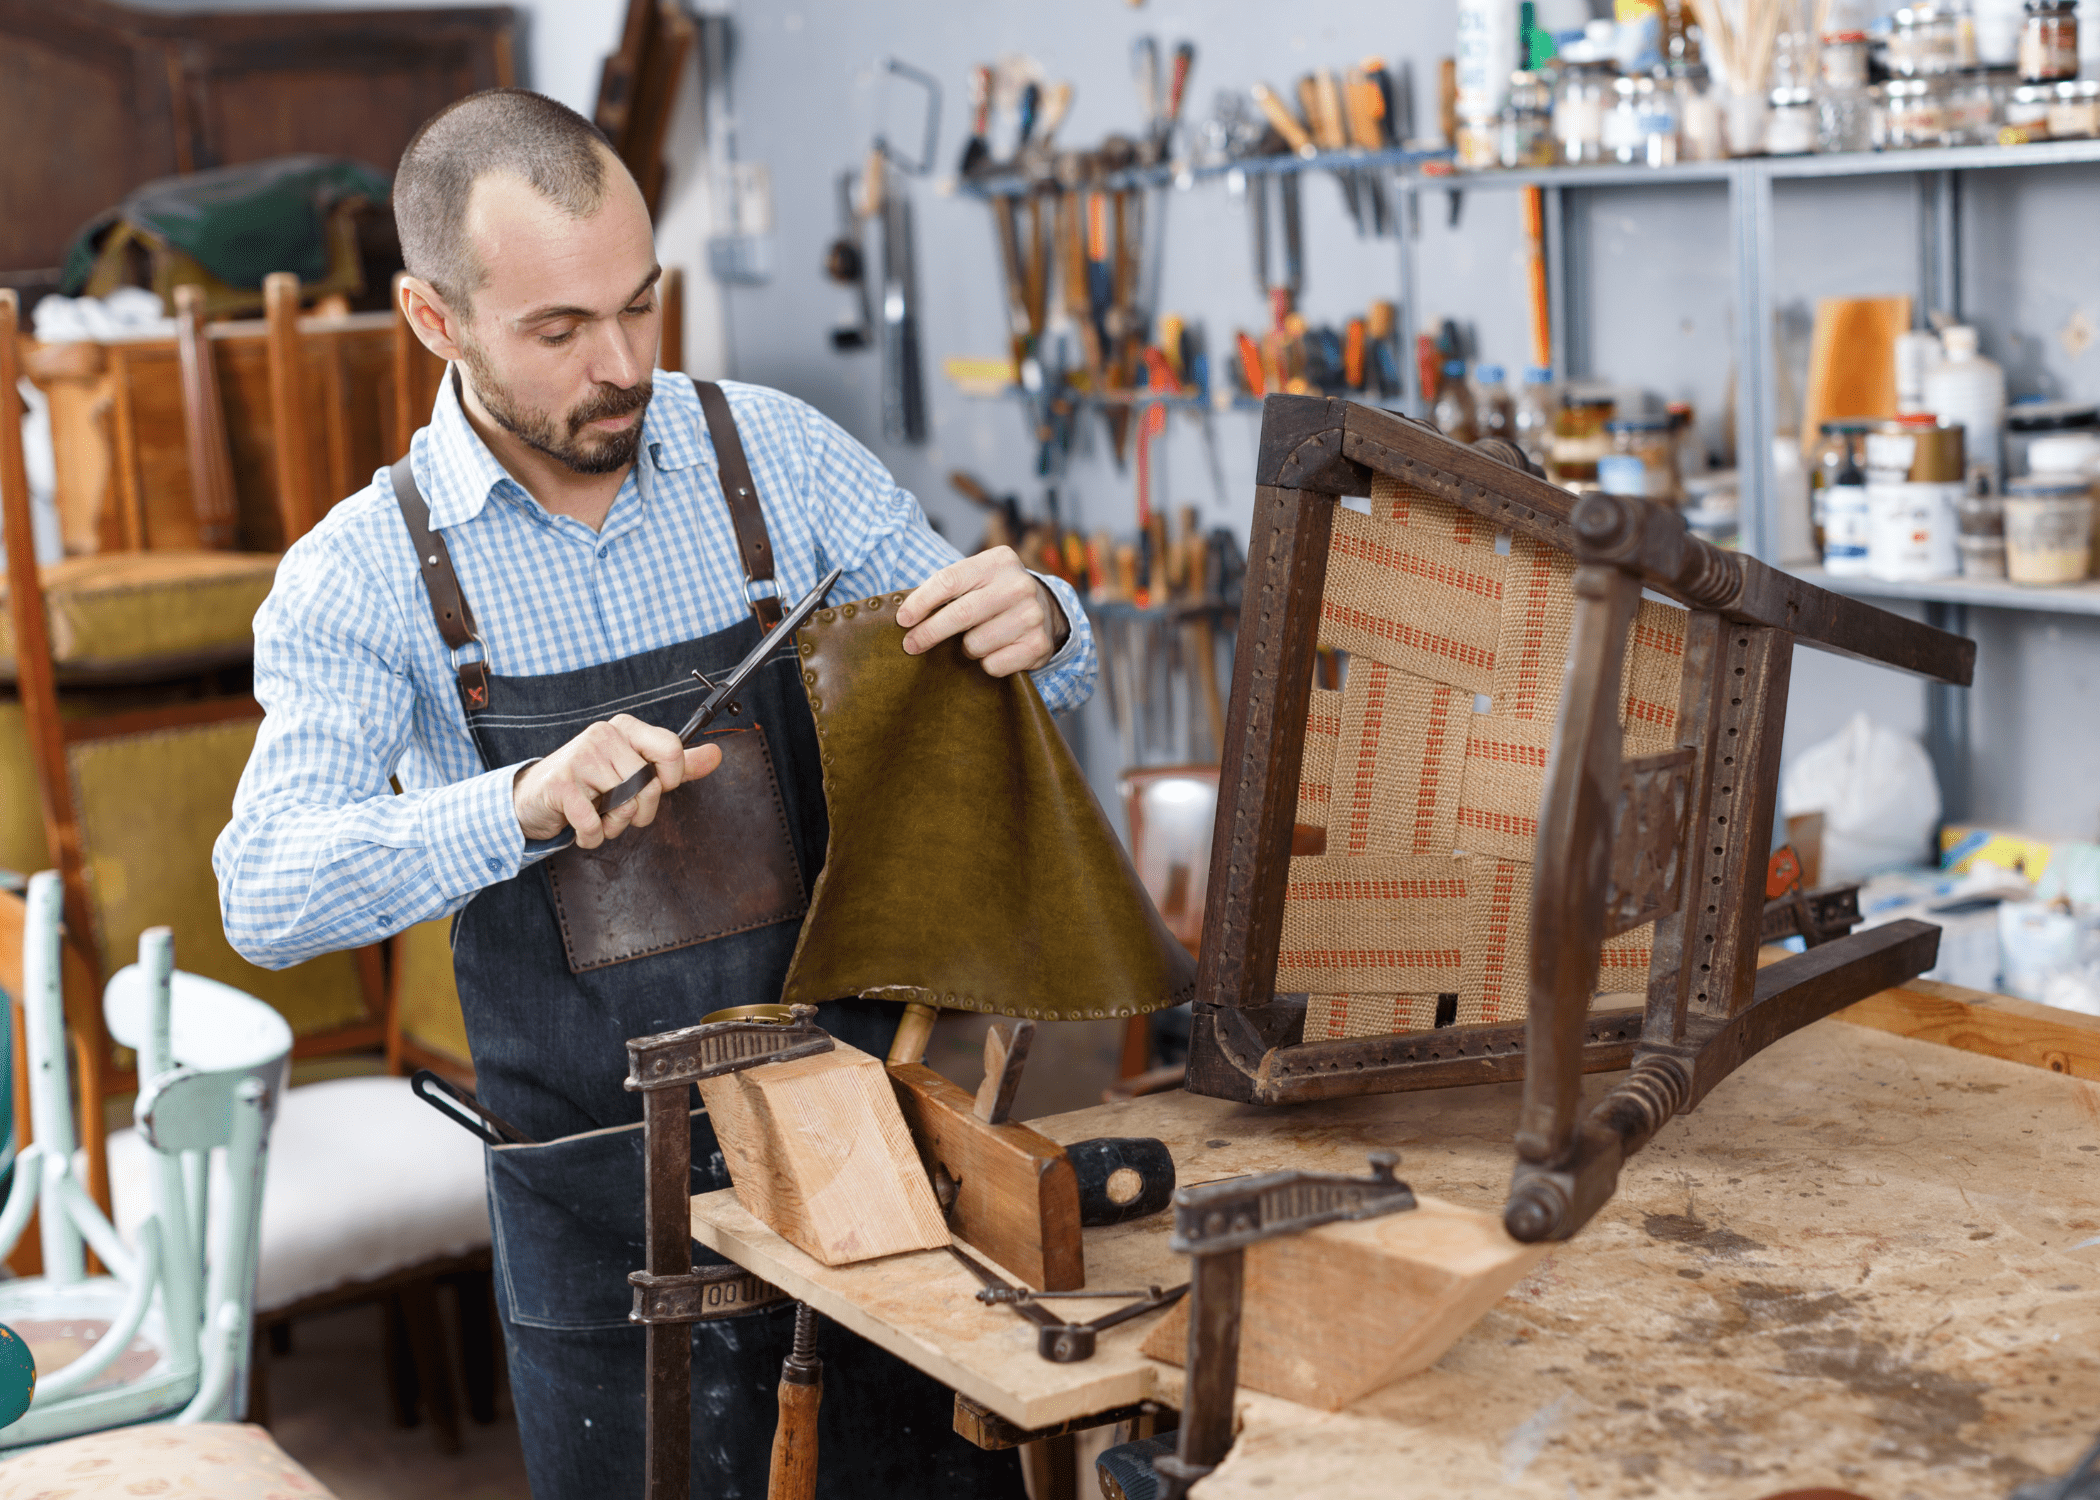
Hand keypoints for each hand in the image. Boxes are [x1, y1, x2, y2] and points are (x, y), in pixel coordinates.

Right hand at [512, 714, 722, 846]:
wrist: (534, 797)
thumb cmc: (590, 785)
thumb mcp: (634, 770)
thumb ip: (675, 765)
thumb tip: (717, 755)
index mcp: (626, 728)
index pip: (672, 749)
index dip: (669, 781)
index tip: (652, 787)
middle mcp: (604, 735)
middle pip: (650, 786)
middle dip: (639, 812)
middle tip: (617, 809)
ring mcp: (581, 756)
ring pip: (625, 805)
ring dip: (614, 825)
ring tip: (598, 814)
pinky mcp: (561, 784)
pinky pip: (595, 824)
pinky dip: (592, 836)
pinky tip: (582, 827)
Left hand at [895, 546, 1069, 676]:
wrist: (1045, 609)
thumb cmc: (995, 595)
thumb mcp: (977, 579)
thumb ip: (947, 589)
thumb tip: (906, 617)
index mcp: (998, 561)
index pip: (949, 580)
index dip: (920, 602)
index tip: (903, 620)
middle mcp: (1018, 585)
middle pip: (960, 614)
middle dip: (929, 633)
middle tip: (911, 644)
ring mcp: (1032, 615)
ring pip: (974, 644)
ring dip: (965, 649)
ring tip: (974, 640)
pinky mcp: (1038, 645)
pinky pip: (992, 665)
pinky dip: (985, 663)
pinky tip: (994, 651)